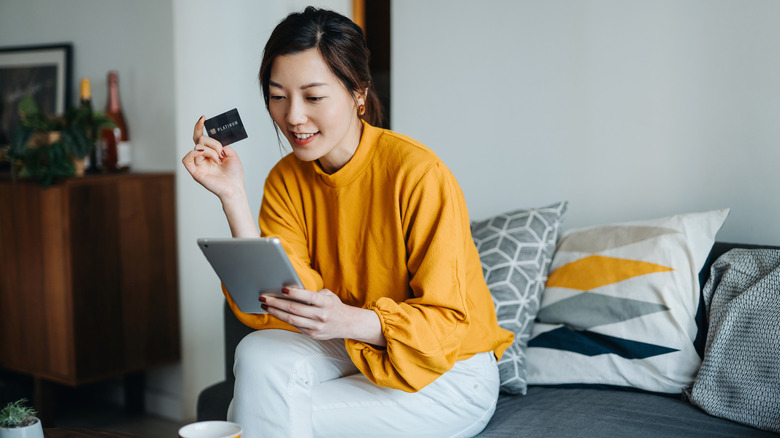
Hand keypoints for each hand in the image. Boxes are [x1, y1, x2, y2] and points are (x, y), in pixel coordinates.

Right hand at [182, 115, 245, 199]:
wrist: (235, 187)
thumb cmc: (234, 174)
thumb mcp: (232, 154)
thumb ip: (222, 144)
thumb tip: (214, 138)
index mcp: (210, 153)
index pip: (201, 137)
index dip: (200, 127)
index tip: (204, 118)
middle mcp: (202, 157)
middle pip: (199, 139)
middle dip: (212, 141)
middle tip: (221, 151)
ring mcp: (198, 164)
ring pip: (197, 146)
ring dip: (210, 150)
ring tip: (218, 158)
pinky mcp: (195, 172)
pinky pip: (186, 159)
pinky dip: (193, 153)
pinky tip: (203, 154)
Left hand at [261, 287, 385, 345]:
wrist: (347, 324)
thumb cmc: (334, 306)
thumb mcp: (328, 296)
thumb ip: (313, 294)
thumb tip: (292, 292)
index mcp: (325, 303)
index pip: (307, 297)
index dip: (294, 293)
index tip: (282, 289)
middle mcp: (321, 316)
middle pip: (294, 309)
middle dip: (276, 303)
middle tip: (264, 298)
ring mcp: (316, 327)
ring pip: (291, 319)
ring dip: (276, 312)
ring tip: (265, 306)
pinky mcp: (312, 334)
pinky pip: (294, 325)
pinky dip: (284, 318)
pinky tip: (276, 313)